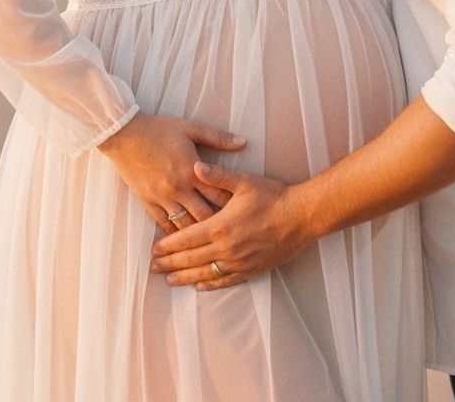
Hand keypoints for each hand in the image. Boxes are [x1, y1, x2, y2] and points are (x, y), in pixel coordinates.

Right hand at [97, 113, 245, 232]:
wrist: (124, 135)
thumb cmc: (160, 129)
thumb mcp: (192, 128)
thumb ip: (218, 138)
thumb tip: (243, 142)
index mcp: (193, 170)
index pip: (219, 193)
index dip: (234, 205)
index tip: (245, 213)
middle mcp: (179, 188)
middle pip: (204, 215)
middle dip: (218, 225)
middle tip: (231, 235)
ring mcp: (163, 197)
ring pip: (184, 225)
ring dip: (197, 235)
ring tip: (211, 244)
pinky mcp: (148, 202)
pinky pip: (163, 224)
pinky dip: (174, 234)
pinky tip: (183, 243)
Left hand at [149, 162, 309, 289]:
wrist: (301, 216)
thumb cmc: (274, 197)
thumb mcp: (244, 182)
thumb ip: (218, 176)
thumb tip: (194, 167)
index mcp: (221, 226)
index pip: (186, 239)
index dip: (168, 245)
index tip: (153, 250)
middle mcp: (226, 248)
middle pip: (190, 259)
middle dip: (170, 264)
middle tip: (153, 268)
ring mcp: (238, 262)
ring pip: (205, 274)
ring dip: (184, 277)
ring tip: (169, 280)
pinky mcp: (251, 269)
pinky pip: (225, 281)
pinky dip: (210, 285)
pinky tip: (200, 287)